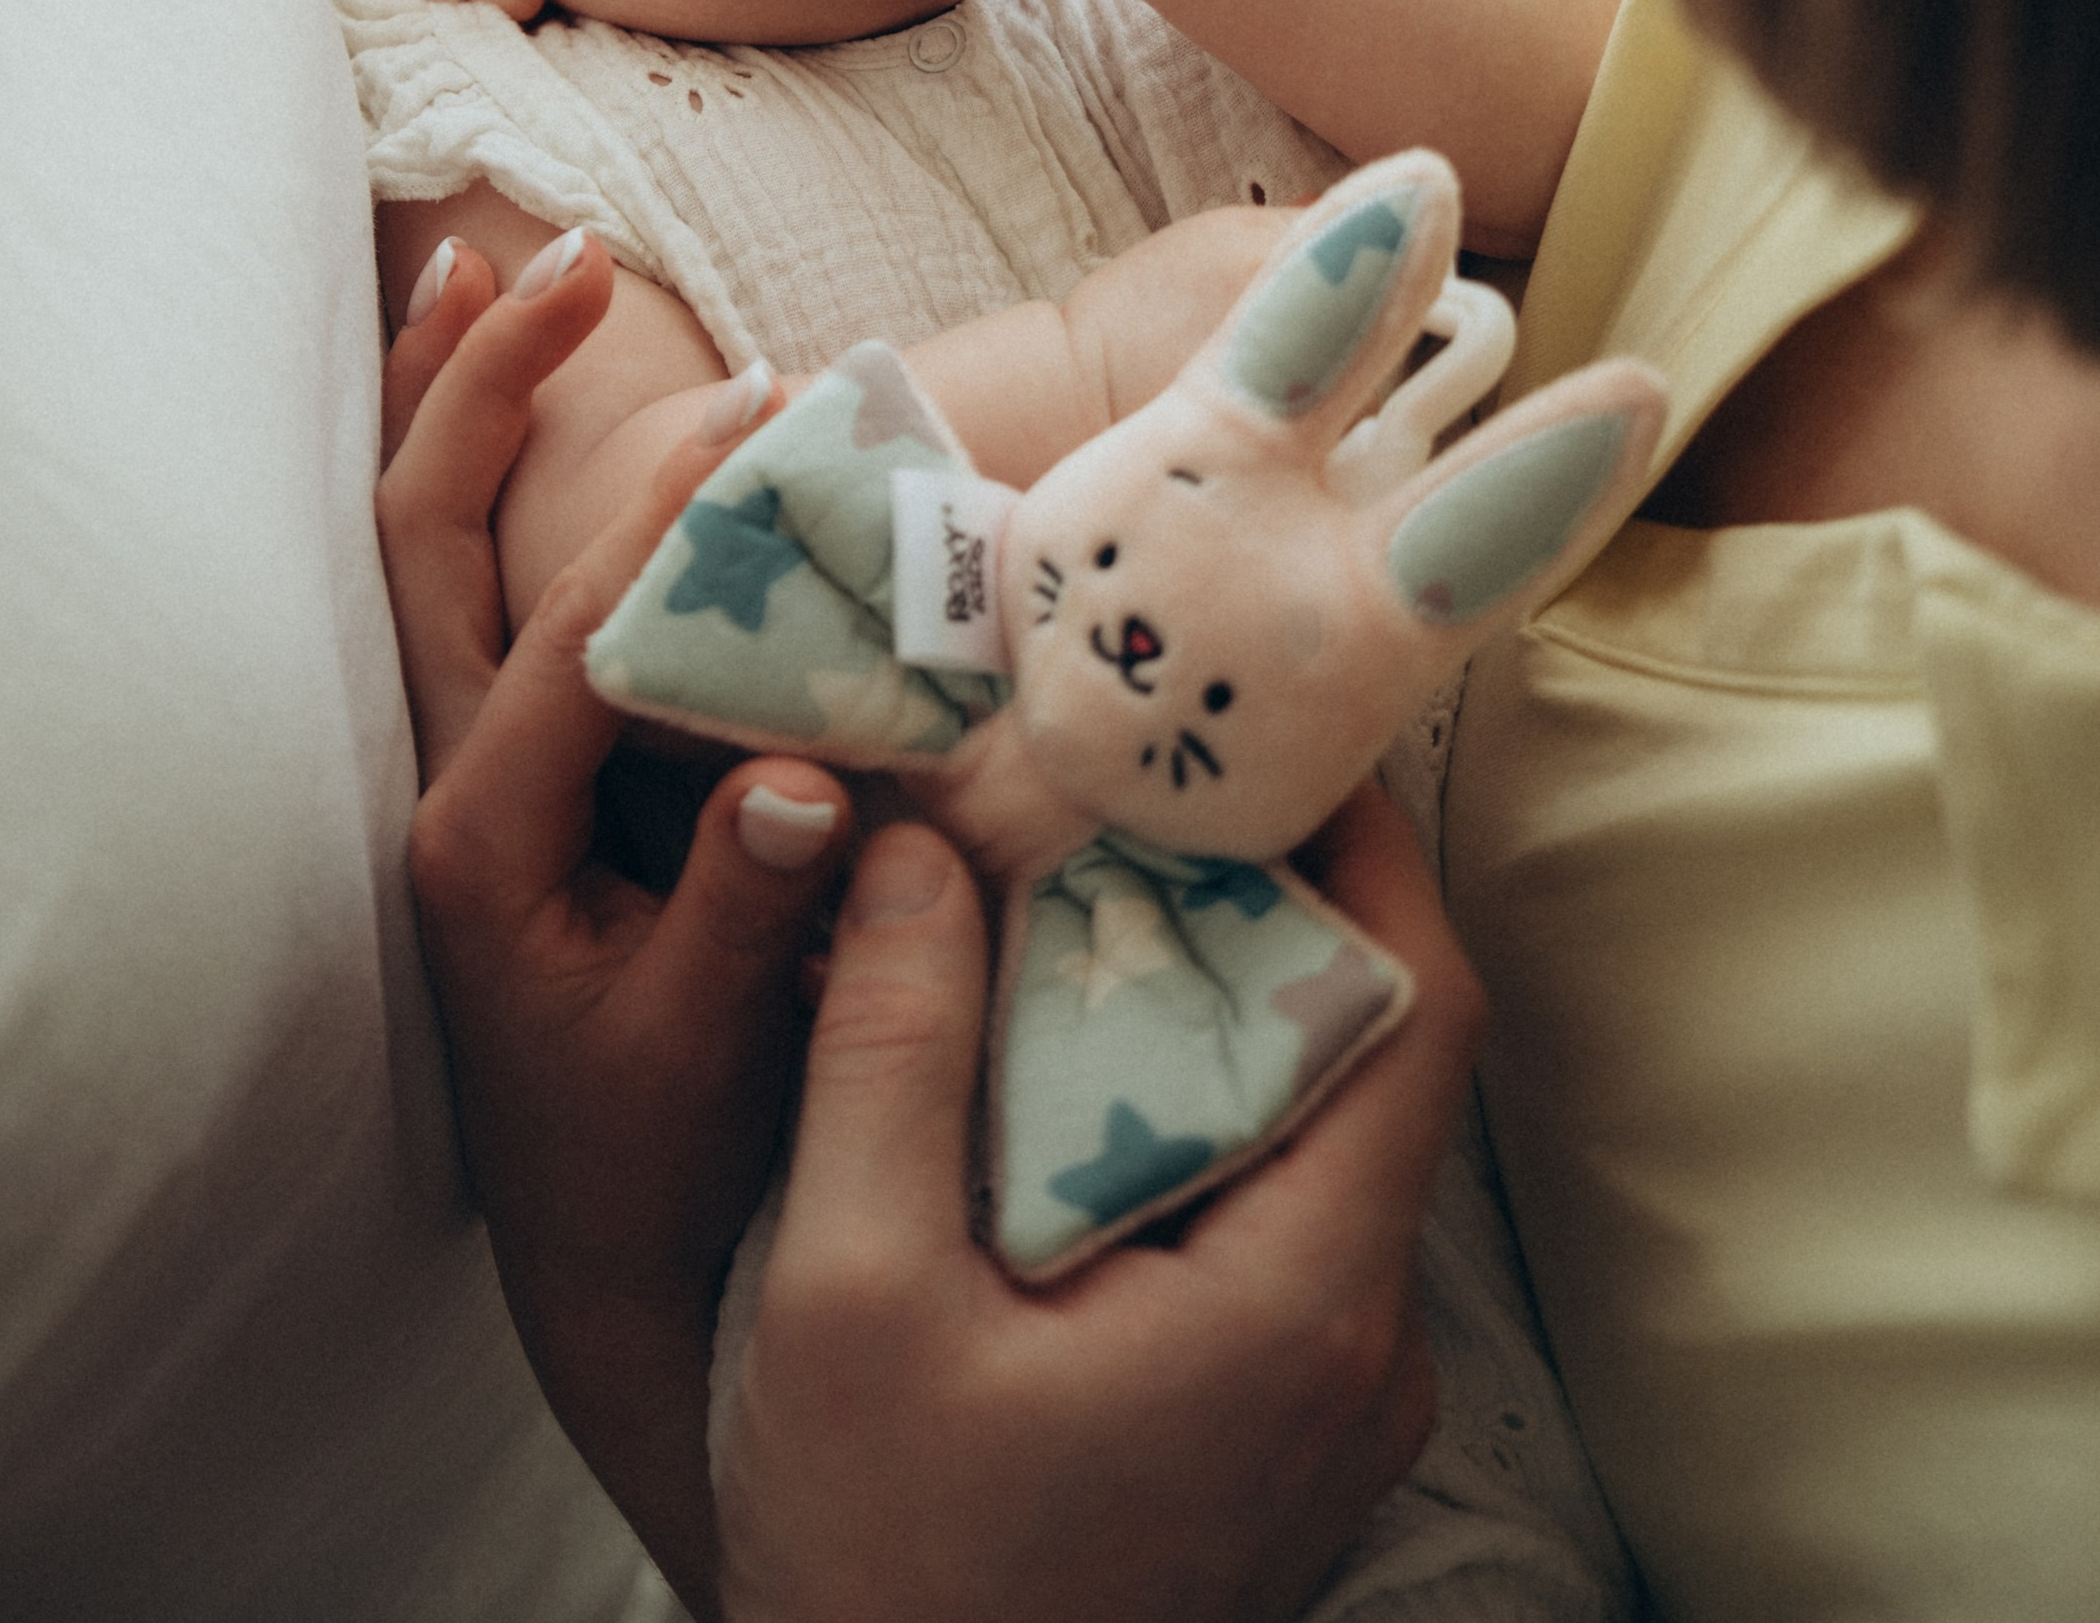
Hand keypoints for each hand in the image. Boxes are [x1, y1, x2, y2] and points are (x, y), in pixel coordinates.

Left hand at [377, 239, 852, 1617]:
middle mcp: (444, 786)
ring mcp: (453, 775)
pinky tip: (516, 412)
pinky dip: (477, 480)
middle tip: (560, 255)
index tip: (765, 406)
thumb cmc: (659, 1167)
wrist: (600, 1264)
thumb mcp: (706, 1060)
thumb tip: (801, 775)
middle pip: (424, 536)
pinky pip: (460, 593)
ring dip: (446, 401)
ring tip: (476, 262)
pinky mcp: (491, 782)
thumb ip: (743, 922)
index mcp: (484, 843)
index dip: (670, 512)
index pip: (572, 627)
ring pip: (416, 550)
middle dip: (481, 382)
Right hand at [720, 786, 1480, 1622]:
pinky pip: (1277, 1219)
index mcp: (1304, 1300)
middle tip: (1143, 774)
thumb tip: (913, 839)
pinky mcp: (1279, 1437)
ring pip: (1323, 1138)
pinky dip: (1196, 1112)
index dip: (1368, 844)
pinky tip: (1063, 1064)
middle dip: (1272, 898)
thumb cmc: (883, 1571)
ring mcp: (1332, 1405)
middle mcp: (1364, 1350)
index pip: (1420, 1010)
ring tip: (1088, 886)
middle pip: (1378, 1058)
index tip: (1263, 725)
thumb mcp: (842, 1296)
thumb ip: (885, 1052)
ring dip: (1223, 1005)